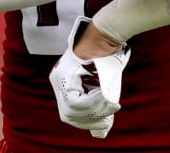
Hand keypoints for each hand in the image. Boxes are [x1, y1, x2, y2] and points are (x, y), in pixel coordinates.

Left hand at [50, 17, 130, 137]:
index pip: (69, 113)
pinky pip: (76, 100)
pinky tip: (106, 98)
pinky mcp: (65, 74)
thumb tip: (100, 134)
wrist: (106, 35)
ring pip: (72, 109)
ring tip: (111, 105)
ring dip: (95, 111)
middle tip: (109, 118)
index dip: (87, 123)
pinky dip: (94, 103)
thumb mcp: (103, 87)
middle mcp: (57, 80)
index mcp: (63, 83)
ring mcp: (59, 77)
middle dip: (90, 121)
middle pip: (68, 114)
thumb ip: (99, 108)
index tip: (105, 123)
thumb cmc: (107, 59)